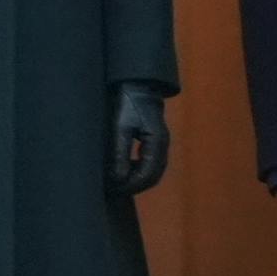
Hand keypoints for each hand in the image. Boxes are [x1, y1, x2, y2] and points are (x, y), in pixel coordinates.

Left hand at [106, 82, 170, 196]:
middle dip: (134, 186)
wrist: (137, 85)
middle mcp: (163, 146)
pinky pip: (152, 164)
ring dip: (137, 180)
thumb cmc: (127, 104)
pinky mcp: (156, 142)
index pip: (147, 175)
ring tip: (117, 182)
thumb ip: (119, 153)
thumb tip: (118, 179)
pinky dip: (139, 171)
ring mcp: (162, 144)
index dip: (130, 186)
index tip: (113, 189)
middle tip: (114, 190)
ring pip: (153, 172)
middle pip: (153, 177)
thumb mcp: (120, 128)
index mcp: (157, 142)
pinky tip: (125, 169)